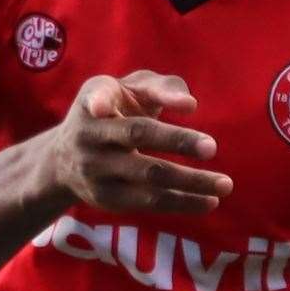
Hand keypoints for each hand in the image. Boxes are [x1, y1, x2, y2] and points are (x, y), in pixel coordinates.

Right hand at [51, 70, 231, 214]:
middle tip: (212, 147)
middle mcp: (89, 134)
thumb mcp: (129, 89)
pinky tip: (209, 201)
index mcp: (94, 98)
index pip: (98, 97)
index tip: (103, 106)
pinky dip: (181, 202)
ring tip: (225, 185)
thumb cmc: (113, 109)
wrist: (64, 157)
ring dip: (189, 182)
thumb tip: (189, 105)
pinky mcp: (107, 199)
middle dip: (175, 140)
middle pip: (136, 134)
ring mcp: (96, 170)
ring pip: (148, 175)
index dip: (100, 101)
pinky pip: (149, 202)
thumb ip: (161, 88)